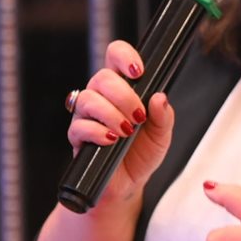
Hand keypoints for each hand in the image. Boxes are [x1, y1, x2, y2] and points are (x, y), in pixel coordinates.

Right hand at [65, 40, 175, 206]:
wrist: (128, 184)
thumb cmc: (142, 153)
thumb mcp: (162, 135)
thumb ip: (164, 116)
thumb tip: (160, 97)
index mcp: (121, 88)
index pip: (115, 57)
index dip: (124, 56)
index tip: (139, 70)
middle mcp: (101, 97)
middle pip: (101, 77)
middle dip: (123, 95)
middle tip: (138, 116)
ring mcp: (86, 115)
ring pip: (88, 99)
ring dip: (111, 114)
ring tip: (126, 131)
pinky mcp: (77, 137)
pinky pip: (79, 126)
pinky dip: (98, 132)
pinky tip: (111, 140)